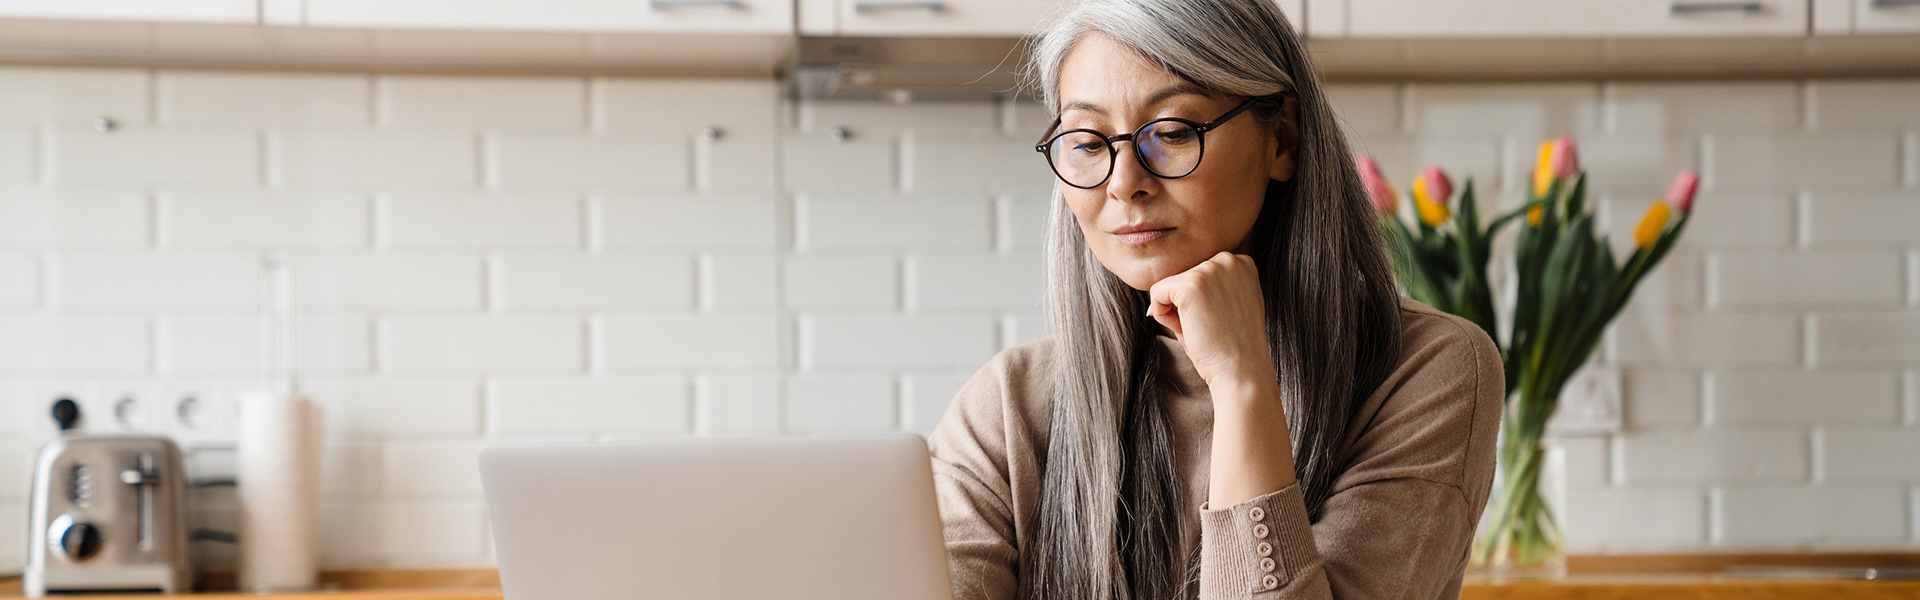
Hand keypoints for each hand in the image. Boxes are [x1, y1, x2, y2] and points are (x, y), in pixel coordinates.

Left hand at [1145, 252, 1272, 390]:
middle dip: (1186, 305)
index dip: (1202, 301)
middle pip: (1183, 277)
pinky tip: (1186, 328)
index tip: (1220, 319)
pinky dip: (1162, 315)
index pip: (1200, 274)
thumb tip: (1171, 280)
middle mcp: (1228, 259)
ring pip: (1169, 286)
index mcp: (1241, 262)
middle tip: (1210, 327)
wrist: (1241, 369)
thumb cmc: (1232, 344)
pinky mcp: (1189, 285)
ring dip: (1176, 311)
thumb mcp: (1228, 302)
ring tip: (1201, 328)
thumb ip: (1211, 284)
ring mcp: (1208, 270)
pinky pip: (1156, 293)